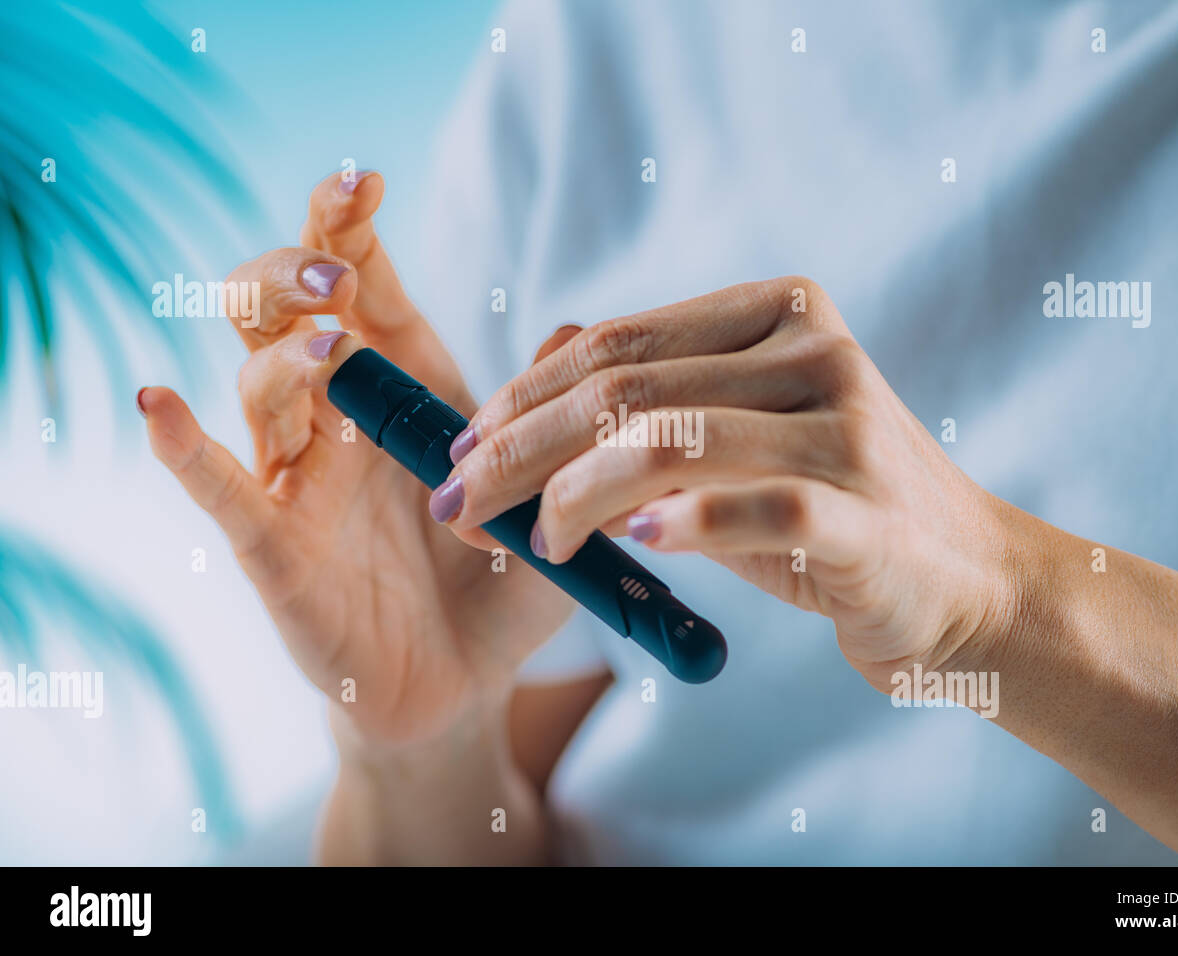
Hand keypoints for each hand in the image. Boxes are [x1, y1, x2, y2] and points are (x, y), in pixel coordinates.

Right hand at [140, 171, 575, 744]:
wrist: (466, 680)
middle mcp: (340, 421)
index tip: (364, 180)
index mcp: (406, 391)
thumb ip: (556, 417)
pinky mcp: (274, 548)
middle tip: (332, 263)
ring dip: (282, 356)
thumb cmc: (504, 583)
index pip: (361, 290)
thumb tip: (573, 328)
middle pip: (282, 315)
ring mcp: (299, 481)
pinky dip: (184, 449)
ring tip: (327, 345)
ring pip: (258, 390)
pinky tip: (159, 405)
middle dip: (295, 272)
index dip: (349, 229)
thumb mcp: (551, 495)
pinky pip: (221, 491)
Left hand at [433, 276, 1018, 687]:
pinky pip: (756, 510)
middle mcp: (815, 351)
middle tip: (458, 504)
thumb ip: (653, 393)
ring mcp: (847, 428)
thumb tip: (535, 353)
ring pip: (670, 441)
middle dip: (518, 448)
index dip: (521, 394)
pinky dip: (680, 524)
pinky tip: (632, 543)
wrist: (964, 581)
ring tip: (538, 545)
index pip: (618, 340)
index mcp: (779, 313)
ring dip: (574, 496)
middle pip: (626, 388)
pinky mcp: (866, 514)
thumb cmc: (828, 511)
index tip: (459, 450)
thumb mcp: (738, 438)